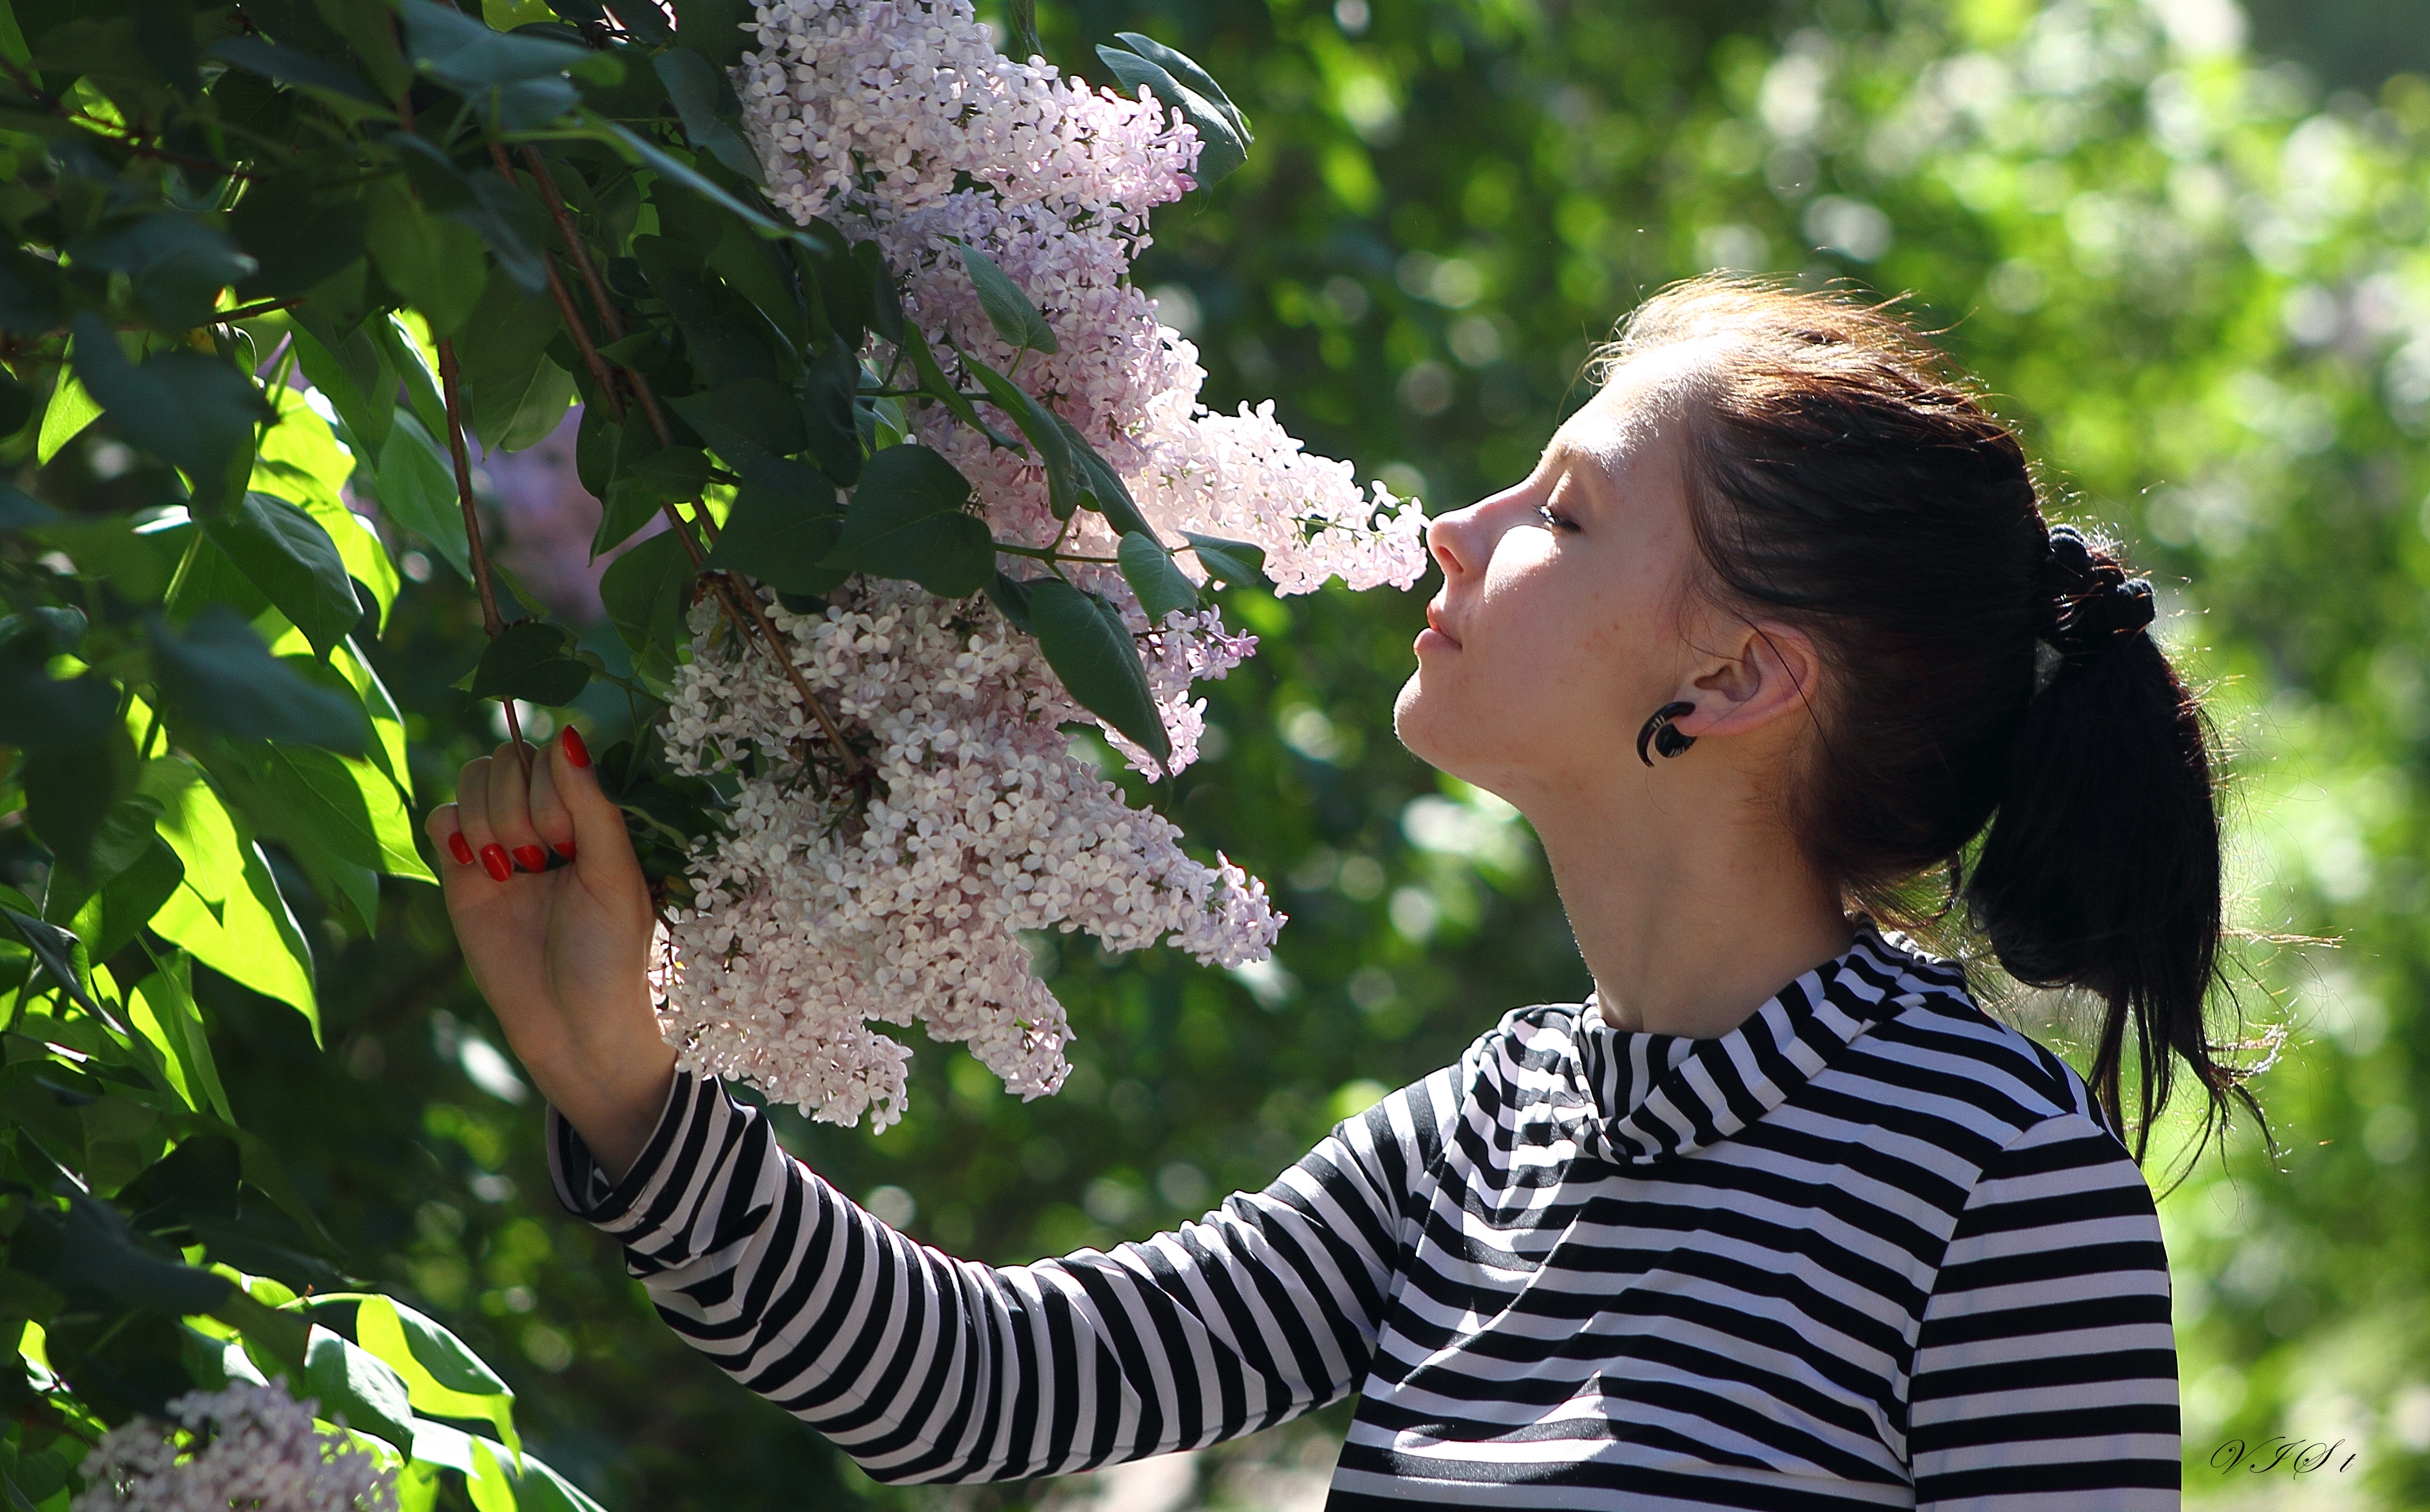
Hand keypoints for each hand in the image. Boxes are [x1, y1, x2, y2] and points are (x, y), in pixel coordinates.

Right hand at [425, 727, 675, 1177]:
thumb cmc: (612, 954)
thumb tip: (568, 734)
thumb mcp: (615, 875)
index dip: (551, 785)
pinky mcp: (462, 877)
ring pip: (473, 781)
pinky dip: (454, 830)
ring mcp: (500, 846)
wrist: (576, 1029)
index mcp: (589, 818)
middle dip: (520, 803)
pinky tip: (481, 868)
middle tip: (541, 861)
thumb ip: (590, 804)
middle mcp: (544, 823)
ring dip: (490, 817)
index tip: (567, 841)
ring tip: (514, 871)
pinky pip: (441, 819)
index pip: (552, 754)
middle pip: (507, 759)